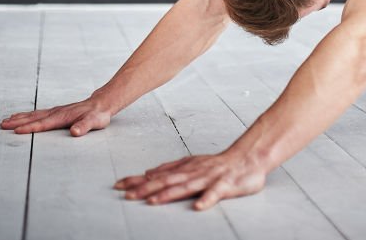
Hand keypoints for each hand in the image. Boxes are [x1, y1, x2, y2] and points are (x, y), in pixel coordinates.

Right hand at [0, 96, 110, 135]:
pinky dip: (27, 115)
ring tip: (6, 121)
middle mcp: (56, 112)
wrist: (101, 104)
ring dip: (19, 118)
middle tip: (2, 125)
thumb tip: (75, 132)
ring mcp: (55, 111)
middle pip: (33, 118)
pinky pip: (38, 113)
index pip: (43, 124)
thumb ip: (84, 127)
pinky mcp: (56, 111)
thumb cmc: (97, 115)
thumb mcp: (94, 122)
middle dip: (17, 122)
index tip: (16, 131)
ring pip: (34, 115)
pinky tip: (21, 117)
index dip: (29, 128)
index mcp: (62, 117)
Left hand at [114, 151, 266, 210]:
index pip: (156, 175)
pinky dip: (206, 199)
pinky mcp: (225, 185)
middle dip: (146, 189)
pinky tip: (197, 207)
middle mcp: (193, 172)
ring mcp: (208, 178)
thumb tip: (148, 172)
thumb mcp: (191, 163)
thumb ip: (171, 168)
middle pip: (166, 181)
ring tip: (153, 202)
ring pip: (186, 186)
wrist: (248, 158)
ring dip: (169, 194)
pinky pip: (215, 193)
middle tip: (127, 195)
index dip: (137, 180)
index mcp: (184, 168)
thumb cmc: (220, 164)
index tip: (117, 185)